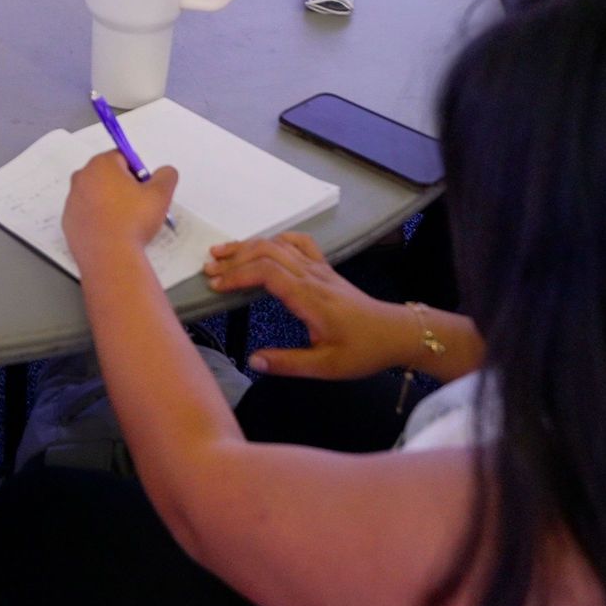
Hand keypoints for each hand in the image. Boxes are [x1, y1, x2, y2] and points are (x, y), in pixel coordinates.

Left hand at [62, 151, 175, 268]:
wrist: (110, 257)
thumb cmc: (134, 220)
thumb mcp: (161, 194)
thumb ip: (166, 175)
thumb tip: (165, 172)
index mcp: (101, 164)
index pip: (122, 157)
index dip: (137, 172)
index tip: (144, 190)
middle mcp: (81, 178)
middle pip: (107, 175)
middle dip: (122, 186)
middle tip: (137, 207)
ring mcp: (71, 200)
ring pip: (95, 195)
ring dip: (108, 202)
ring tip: (124, 222)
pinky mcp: (67, 222)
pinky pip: (85, 213)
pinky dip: (96, 218)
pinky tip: (110, 232)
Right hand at [203, 233, 411, 379]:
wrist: (396, 333)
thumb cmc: (363, 351)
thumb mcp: (326, 366)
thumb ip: (288, 363)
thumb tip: (253, 360)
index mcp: (309, 298)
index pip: (266, 273)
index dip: (238, 275)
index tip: (216, 285)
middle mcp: (312, 276)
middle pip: (267, 252)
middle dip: (235, 258)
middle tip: (209, 269)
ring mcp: (319, 268)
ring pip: (279, 245)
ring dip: (249, 246)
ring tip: (222, 253)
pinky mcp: (325, 269)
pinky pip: (300, 243)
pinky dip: (277, 240)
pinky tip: (263, 246)